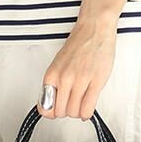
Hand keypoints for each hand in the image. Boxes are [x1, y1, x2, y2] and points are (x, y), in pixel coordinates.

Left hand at [37, 0, 138, 119]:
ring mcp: (80, 81)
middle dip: (66, 112)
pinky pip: (88, 109)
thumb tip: (52, 101)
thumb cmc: (79, 43)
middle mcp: (63, 79)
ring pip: (74, 112)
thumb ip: (55, 82)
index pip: (45, 107)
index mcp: (52, 75)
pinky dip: (87, 113)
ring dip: (77, 112)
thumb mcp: (58, 63)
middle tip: (72, 105)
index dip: (52, 112)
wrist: (94, 28)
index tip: (57, 109)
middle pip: (60, 112)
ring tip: (81, 103)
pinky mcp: (95, 83)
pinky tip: (88, 108)